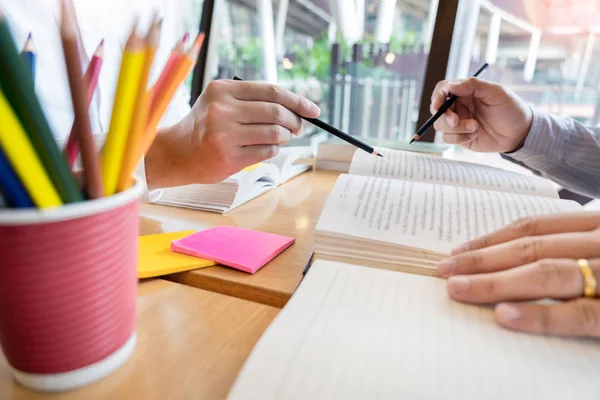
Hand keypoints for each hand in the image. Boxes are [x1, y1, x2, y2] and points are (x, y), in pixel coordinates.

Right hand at [145, 80, 319, 187]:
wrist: (178, 153)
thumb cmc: (205, 126)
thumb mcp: (221, 102)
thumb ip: (252, 100)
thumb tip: (297, 108)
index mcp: (223, 90)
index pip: (271, 91)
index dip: (297, 101)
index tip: (313, 109)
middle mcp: (222, 110)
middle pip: (277, 112)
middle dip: (296, 121)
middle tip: (299, 127)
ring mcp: (225, 135)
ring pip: (275, 134)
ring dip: (285, 137)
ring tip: (282, 138)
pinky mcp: (229, 157)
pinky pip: (266, 152)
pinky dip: (274, 150)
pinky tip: (266, 148)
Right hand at [430, 78, 532, 152]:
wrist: (520, 132)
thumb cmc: (510, 108)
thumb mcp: (496, 92)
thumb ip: (473, 85)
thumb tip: (451, 86)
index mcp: (464, 91)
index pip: (443, 89)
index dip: (437, 96)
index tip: (438, 105)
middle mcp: (458, 105)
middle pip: (437, 110)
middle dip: (444, 116)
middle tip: (455, 121)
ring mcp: (458, 122)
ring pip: (440, 125)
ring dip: (456, 129)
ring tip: (475, 128)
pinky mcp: (459, 137)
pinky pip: (448, 138)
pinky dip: (460, 137)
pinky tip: (475, 135)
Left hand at [436, 212, 599, 336]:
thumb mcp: (598, 251)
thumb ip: (568, 250)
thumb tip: (507, 265)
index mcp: (596, 227)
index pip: (535, 228)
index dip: (491, 240)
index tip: (457, 252)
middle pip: (531, 249)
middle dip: (482, 260)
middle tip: (444, 271)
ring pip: (547, 274)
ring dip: (496, 282)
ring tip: (459, 289)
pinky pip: (578, 315)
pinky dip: (540, 314)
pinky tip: (504, 315)